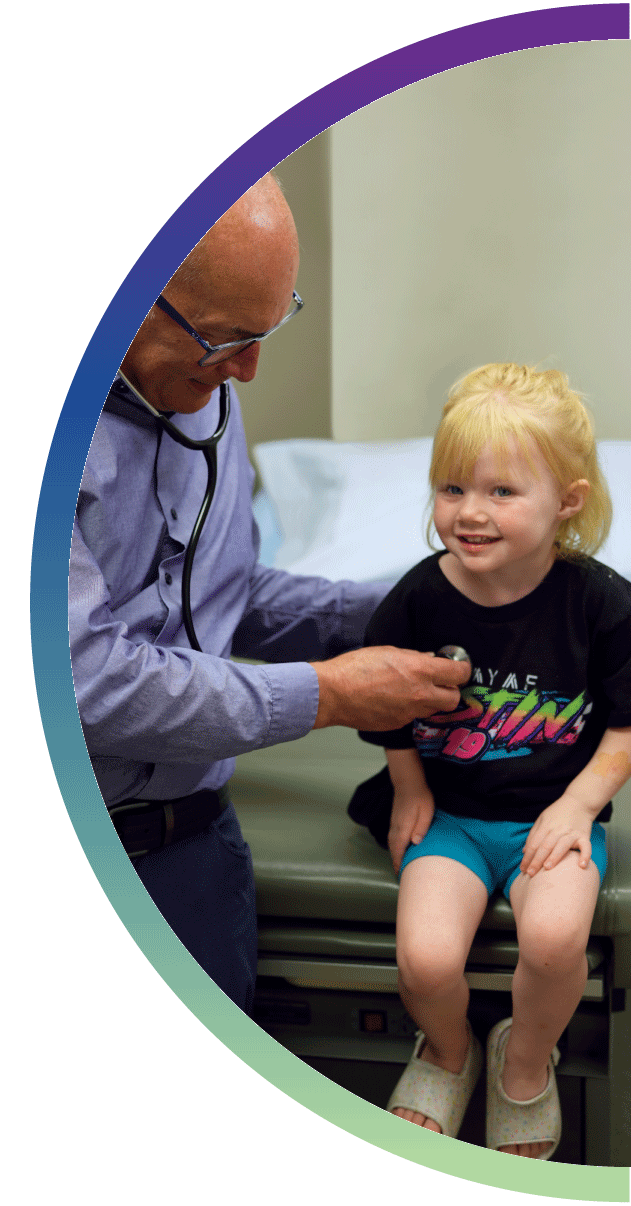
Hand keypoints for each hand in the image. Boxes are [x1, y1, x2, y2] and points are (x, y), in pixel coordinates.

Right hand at [311, 646, 469, 730]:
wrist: (334, 694)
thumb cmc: (355, 668)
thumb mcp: (389, 652)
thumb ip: (414, 657)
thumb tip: (429, 659)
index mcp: (420, 671)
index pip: (459, 673)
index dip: (461, 669)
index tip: (458, 666)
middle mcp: (420, 695)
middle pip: (454, 699)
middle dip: (450, 690)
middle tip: (440, 681)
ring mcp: (410, 712)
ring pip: (433, 709)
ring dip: (430, 700)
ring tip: (414, 689)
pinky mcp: (398, 724)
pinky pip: (413, 716)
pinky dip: (410, 708)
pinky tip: (394, 699)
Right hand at [388, 790, 434, 874]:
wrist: (408, 781)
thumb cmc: (420, 796)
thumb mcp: (426, 813)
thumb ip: (421, 829)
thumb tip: (415, 844)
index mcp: (403, 828)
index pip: (399, 850)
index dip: (399, 862)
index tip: (399, 873)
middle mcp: (396, 828)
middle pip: (393, 848)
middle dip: (395, 861)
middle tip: (398, 873)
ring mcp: (394, 823)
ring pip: (391, 842)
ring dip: (393, 853)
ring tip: (397, 863)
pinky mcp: (395, 819)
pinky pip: (392, 836)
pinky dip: (393, 845)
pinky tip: (397, 846)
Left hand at [520, 796, 595, 877]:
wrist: (579, 802)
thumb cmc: (558, 812)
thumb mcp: (542, 819)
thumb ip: (533, 834)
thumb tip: (524, 851)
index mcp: (546, 826)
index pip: (534, 843)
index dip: (527, 857)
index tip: (523, 868)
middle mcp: (558, 829)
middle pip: (545, 846)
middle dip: (536, 860)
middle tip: (530, 873)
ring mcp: (571, 833)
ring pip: (562, 845)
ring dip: (554, 857)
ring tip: (547, 868)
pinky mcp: (584, 836)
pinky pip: (586, 847)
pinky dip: (585, 855)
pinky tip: (581, 865)